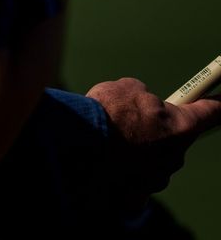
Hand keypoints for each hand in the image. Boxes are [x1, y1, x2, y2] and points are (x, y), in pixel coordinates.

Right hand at [87, 77, 220, 212]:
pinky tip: (104, 164)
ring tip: (107, 142)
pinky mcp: (136, 197)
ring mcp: (157, 179)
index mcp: (181, 126)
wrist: (78, 145)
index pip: (212, 113)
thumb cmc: (105, 113)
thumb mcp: (125, 88)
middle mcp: (175, 157)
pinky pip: (133, 184)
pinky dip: (121, 175)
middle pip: (174, 141)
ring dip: (136, 153)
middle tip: (130, 121)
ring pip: (151, 162)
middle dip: (157, 132)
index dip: (218, 104)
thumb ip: (141, 95)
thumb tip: (139, 102)